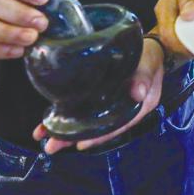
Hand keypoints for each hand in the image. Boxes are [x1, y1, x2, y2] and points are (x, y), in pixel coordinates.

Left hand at [34, 35, 164, 153]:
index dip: (100, 136)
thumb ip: (144, 77)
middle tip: (51, 147)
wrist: (146, 47)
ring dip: (67, 129)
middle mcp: (122, 111)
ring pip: (88, 121)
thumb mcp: (149, 64)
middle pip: (98, 128)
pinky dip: (68, 114)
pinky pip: (84, 109)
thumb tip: (138, 92)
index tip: (81, 144)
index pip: (118, 126)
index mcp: (138, 108)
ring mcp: (110, 105)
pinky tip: (51, 119)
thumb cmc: (149, 57)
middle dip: (74, 137)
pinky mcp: (100, 97)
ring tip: (44, 136)